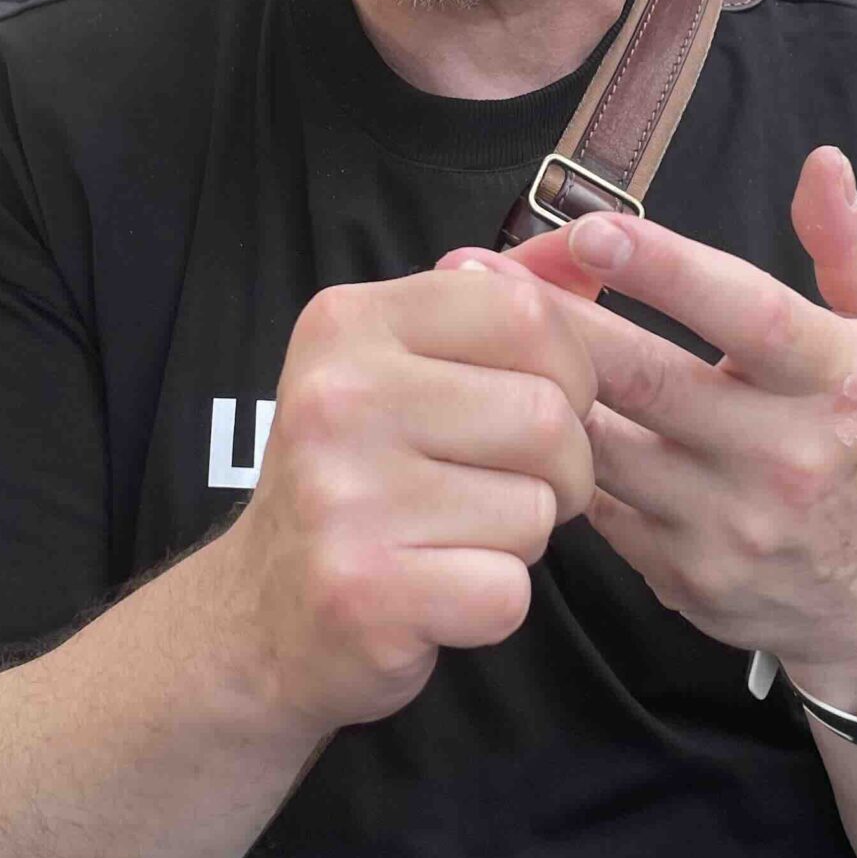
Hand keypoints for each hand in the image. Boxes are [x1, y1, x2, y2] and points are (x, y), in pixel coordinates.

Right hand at [224, 265, 594, 733]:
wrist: (260, 612)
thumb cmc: (358, 478)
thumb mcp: (402, 365)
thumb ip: (498, 303)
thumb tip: (596, 245)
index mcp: (348, 323)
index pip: (526, 312)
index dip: (569, 370)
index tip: (535, 405)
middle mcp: (336, 398)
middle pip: (550, 417)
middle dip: (560, 470)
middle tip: (501, 489)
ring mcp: (342, 498)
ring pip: (538, 509)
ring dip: (521, 537)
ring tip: (453, 536)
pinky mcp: (362, 593)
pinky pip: (507, 592)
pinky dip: (491, 605)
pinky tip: (436, 594)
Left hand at [482, 148, 856, 704]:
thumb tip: (823, 162)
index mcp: (837, 383)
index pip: (748, 315)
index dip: (666, 270)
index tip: (592, 228)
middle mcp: (783, 456)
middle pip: (649, 380)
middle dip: (558, 322)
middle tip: (480, 272)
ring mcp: (727, 523)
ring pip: (605, 447)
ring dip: (534, 388)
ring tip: (471, 335)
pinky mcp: (681, 572)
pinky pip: (596, 506)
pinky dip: (550, 458)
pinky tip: (503, 415)